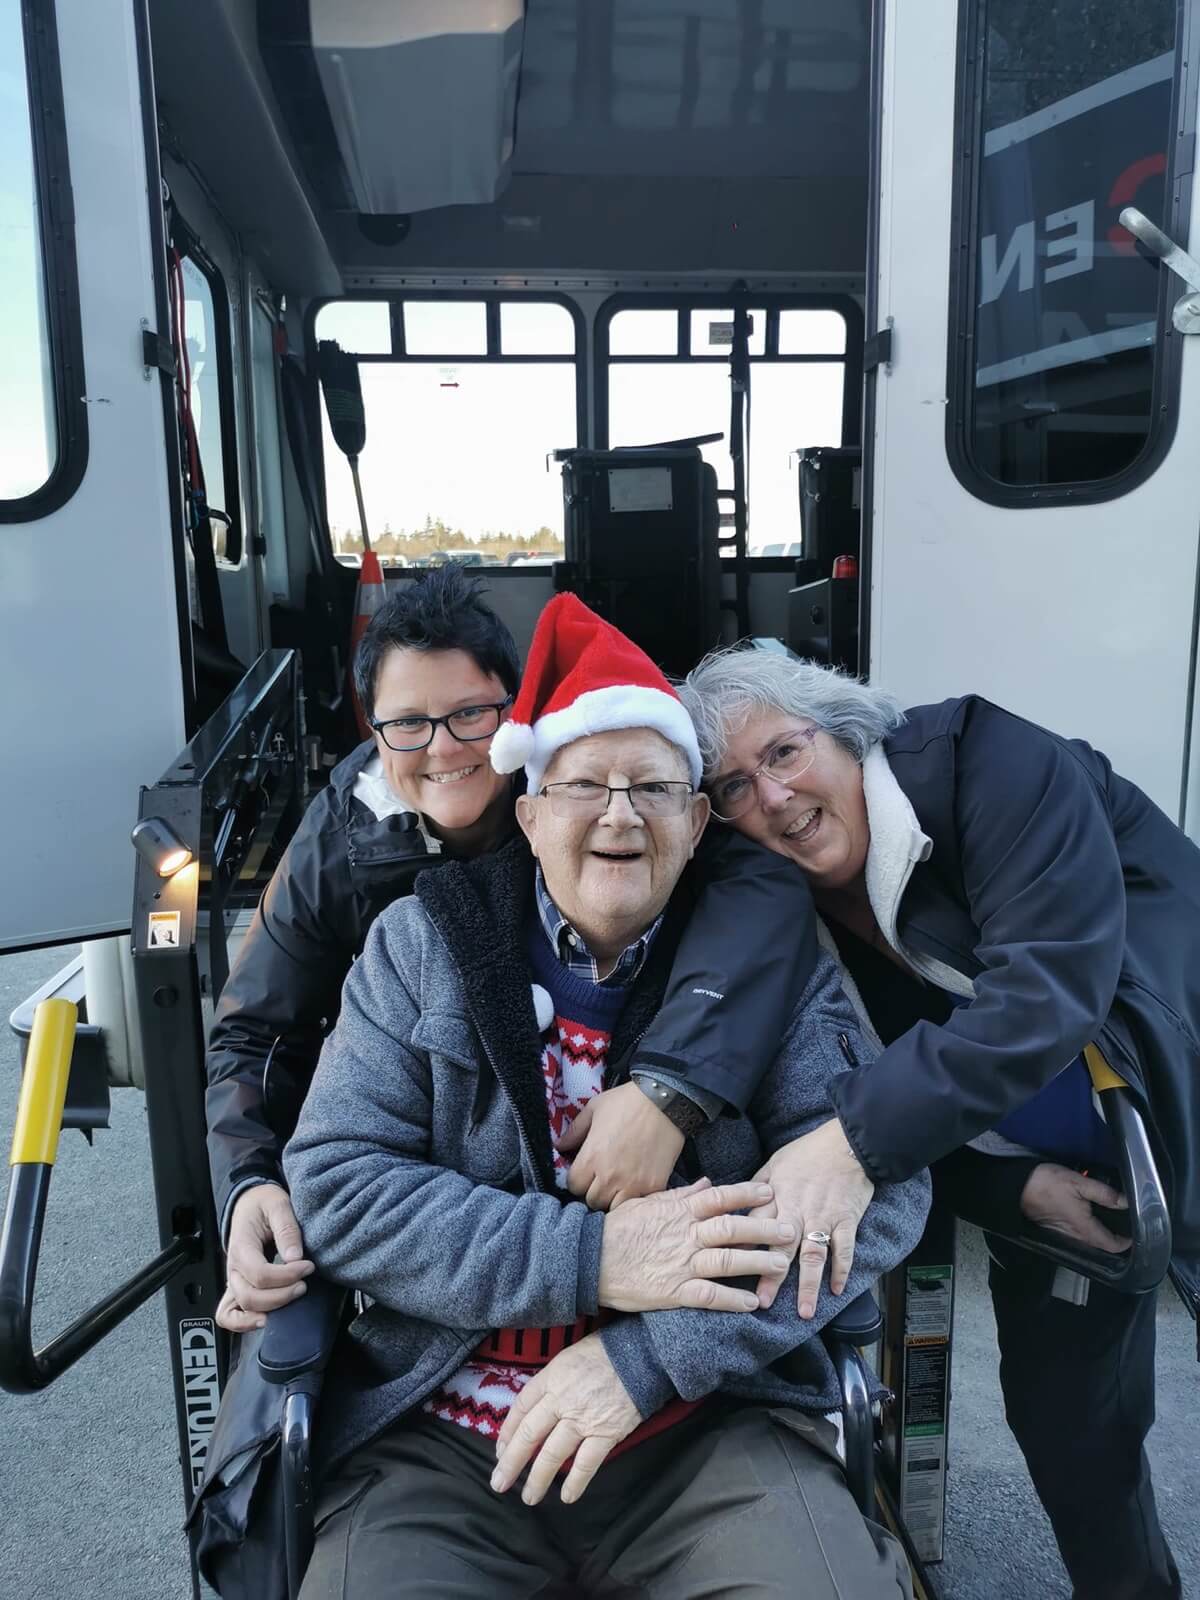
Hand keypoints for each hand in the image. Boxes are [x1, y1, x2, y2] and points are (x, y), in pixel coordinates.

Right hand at [218, 1182, 313, 1332]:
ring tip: (293, 1298)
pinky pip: (228, 1314)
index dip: (286, 1276)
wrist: (250, 1202)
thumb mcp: (278, 1204)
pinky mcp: (238, 1286)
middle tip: (305, 1283)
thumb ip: (287, 1229)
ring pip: (242, 1307)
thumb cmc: (263, 1203)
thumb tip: (295, 1257)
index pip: (260, 1273)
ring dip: (269, 1308)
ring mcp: (234, 1279)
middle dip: (282, 1295)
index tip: (308, 1266)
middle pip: (251, 1296)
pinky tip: (266, 1320)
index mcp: (241, 1246)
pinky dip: (243, 1323)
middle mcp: (234, 1267)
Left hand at [491, 1334, 640, 1504]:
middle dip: (511, 1462)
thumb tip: (537, 1408)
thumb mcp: (569, 1357)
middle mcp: (562, 1400)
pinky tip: (567, 1497)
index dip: (507, 1432)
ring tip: (528, 1497)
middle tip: (499, 1483)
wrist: (642, 1354)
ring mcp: (584, 1419)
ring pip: (553, 1455)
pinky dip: (576, 1482)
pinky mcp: (606, 1433)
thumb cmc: (605, 1352)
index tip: (500, 1450)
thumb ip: (552, 1382)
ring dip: (537, 1479)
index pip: (521, 1408)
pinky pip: (586, 1464)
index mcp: (551, 1377)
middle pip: (529, 1435)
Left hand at [559, 1082, 684, 1209]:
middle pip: (592, 1201)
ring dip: (614, 1198)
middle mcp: (609, 1176)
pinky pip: (638, 1204)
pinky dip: (635, 1198)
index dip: (578, 1179)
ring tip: (619, 1185)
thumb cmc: (627, 1101)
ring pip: (614, 1207)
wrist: (666, 1102)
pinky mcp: (654, 1186)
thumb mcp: (594, 1108)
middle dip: (594, 1190)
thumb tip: (560, 1147)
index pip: (573, 1186)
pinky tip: (636, 1185)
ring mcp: (633, 1184)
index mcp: (591, 1157)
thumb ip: (575, 1131)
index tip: (586, 1172)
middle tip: (603, 1178)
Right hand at [598, 1177, 793, 1312]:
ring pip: (726, 1261)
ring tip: (782, 1264)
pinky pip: (708, 1296)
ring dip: (756, 1263)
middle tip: (790, 1230)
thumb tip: (707, 1182)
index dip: (746, 1194)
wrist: (589, 1260)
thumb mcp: (647, 1202)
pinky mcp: (673, 1292)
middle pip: (731, 1229)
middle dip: (763, 1229)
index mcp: (679, 1212)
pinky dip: (730, 1300)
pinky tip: (751, 1303)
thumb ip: (681, 1194)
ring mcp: (680, 1265)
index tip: (770, 1192)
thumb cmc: (618, 1229)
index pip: (719, 1198)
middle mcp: (685, 1236)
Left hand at [752, 1118, 873, 1317]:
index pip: (754, 1227)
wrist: (846, 1142)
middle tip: (763, 1302)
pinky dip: (841, 1269)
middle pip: (780, 1247)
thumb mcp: (774, 1162)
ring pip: (813, 1254)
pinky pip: (844, 1248)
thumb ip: (757, 1188)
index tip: (730, 1272)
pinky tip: (836, 1289)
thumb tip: (738, 1208)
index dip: (742, 1249)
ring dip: (808, 1284)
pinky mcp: (846, 1218)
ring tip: (804, 1311)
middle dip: (771, 1276)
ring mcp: (823, 1216)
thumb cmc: (808, 1151)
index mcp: (775, 1195)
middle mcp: (797, 1209)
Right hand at [1020, 1163, 1130, 1252]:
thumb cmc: (1047, 1183)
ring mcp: (1066, 1236)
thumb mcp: (1078, 1183)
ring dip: (1103, 1234)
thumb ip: (1104, 1193)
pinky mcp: (1058, 1232)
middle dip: (1117, 1237)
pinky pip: (1080, 1237)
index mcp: (1085, 1229)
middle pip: (1103, 1246)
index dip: (1128, 1242)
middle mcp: (1076, 1238)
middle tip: (1127, 1222)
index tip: (1137, 1231)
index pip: (1113, 1246)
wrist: (1018, 1186)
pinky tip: (1093, 1216)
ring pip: (1091, 1242)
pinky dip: (1090, 1230)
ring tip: (1113, 1218)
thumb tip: (1126, 1201)